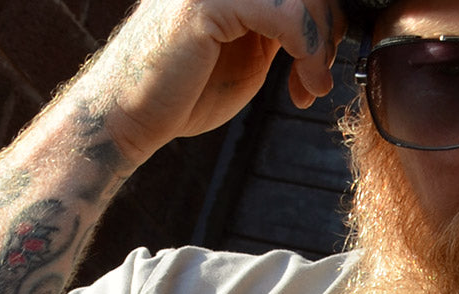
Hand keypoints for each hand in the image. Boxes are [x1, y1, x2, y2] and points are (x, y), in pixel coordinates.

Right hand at [79, 0, 347, 165]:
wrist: (129, 117)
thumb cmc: (183, 94)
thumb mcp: (248, 54)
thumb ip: (280, 28)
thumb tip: (330, 25)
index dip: (325, 15)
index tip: (319, 66)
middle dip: (328, 28)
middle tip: (321, 77)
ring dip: (321, 44)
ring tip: (313, 85)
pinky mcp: (209, 1)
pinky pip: (285, 13)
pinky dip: (307, 49)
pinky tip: (302, 85)